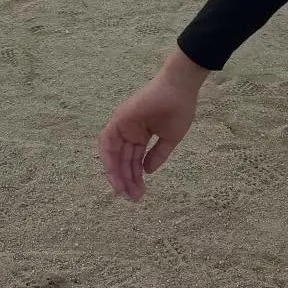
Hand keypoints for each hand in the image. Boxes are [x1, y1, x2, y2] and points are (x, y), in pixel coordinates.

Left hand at [98, 49, 209, 201]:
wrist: (180, 89)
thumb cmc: (179, 109)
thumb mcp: (169, 139)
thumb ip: (157, 155)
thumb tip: (147, 172)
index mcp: (141, 134)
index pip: (134, 160)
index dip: (135, 178)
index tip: (139, 194)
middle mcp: (129, 131)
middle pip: (123, 160)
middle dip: (126, 180)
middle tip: (132, 198)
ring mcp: (123, 125)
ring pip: (114, 154)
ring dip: (117, 173)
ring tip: (125, 192)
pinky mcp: (119, 119)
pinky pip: (107, 141)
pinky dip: (108, 158)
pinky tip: (115, 175)